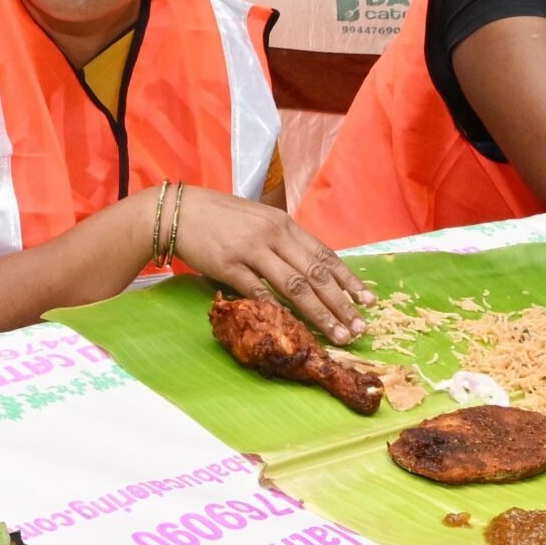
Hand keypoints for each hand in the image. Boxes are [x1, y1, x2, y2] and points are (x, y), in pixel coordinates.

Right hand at [165, 187, 370, 343]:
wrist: (177, 211)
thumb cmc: (217, 216)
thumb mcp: (257, 219)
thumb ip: (281, 240)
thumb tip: (306, 265)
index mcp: (284, 224)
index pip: (325, 254)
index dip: (348, 279)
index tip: (368, 300)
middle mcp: (273, 235)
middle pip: (316, 273)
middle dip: (342, 303)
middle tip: (359, 327)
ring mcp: (252, 250)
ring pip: (295, 285)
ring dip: (320, 313)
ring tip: (337, 333)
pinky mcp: (229, 264)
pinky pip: (259, 291)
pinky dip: (279, 309)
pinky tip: (294, 326)